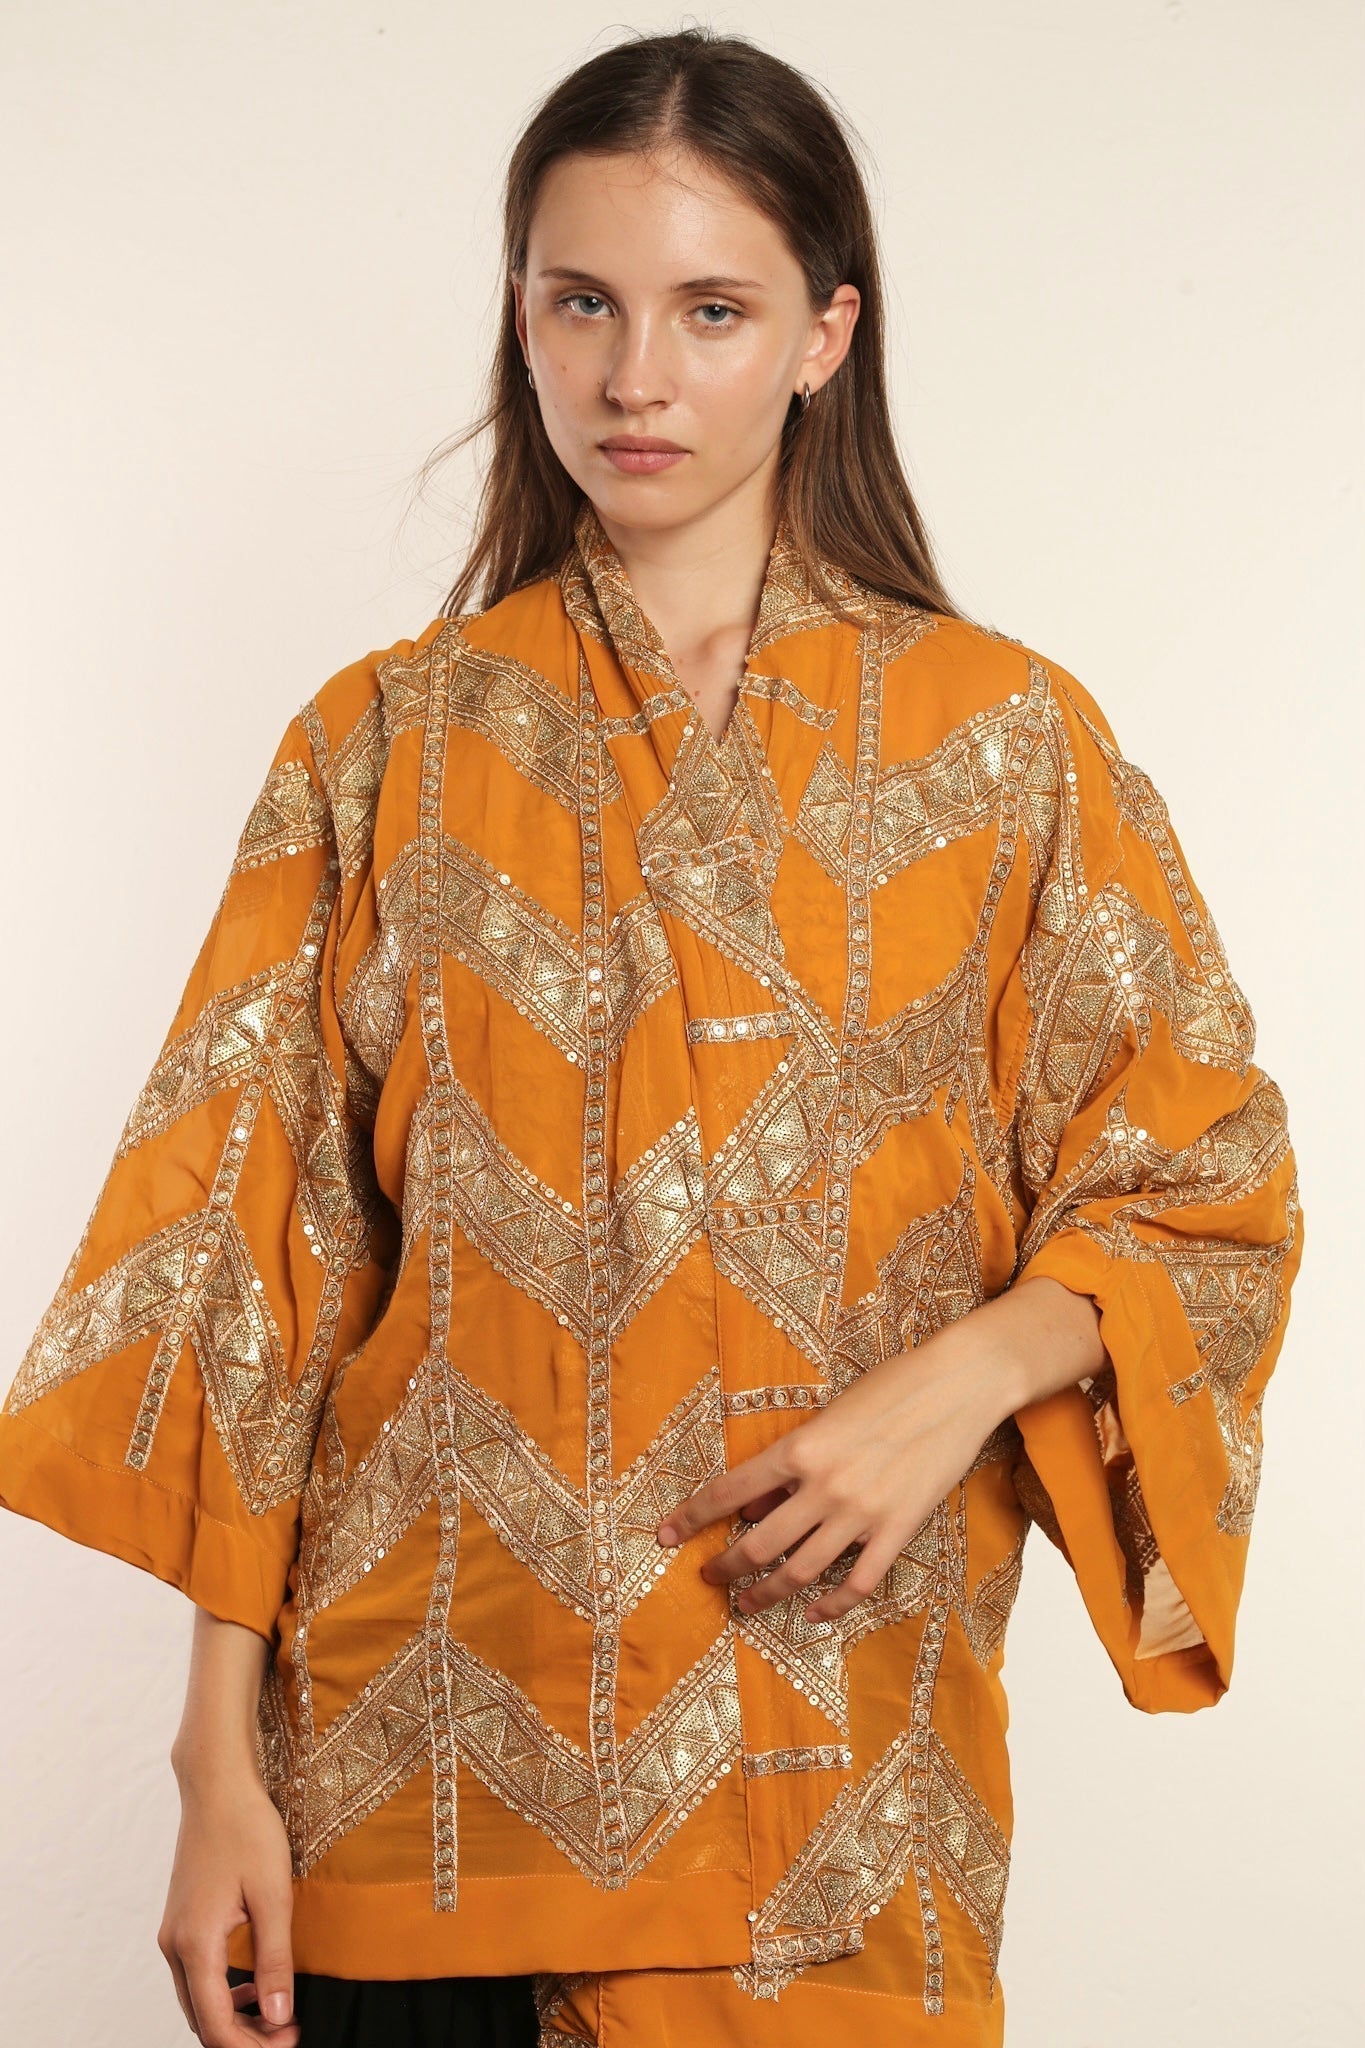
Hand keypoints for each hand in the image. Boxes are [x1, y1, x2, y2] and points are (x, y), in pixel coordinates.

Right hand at [158, 1760, 298, 2044]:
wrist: (217, 1786)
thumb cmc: (248, 1830)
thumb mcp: (273, 1896)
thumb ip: (274, 1961)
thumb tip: (277, 2017)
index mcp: (196, 1944)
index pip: (216, 2025)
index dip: (252, 2045)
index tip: (289, 2039)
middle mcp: (174, 1946)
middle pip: (202, 2020)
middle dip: (242, 2037)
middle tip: (286, 2032)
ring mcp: (171, 1933)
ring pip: (196, 2000)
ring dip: (231, 2017)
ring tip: (275, 2014)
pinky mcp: (178, 1922)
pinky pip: (194, 1976)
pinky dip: (220, 1992)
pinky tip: (252, 1984)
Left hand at [655, 1316, 1014, 1624]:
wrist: (958, 1385)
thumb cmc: (892, 1387)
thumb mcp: (830, 1415)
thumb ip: (790, 1464)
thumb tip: (752, 1508)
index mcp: (801, 1448)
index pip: (729, 1491)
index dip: (692, 1517)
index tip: (667, 1536)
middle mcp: (826, 1485)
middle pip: (758, 1544)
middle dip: (726, 1568)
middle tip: (709, 1578)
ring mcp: (863, 1513)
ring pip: (800, 1571)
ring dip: (767, 1594)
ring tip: (747, 1604)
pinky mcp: (898, 1529)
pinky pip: (857, 1583)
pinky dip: (831, 1604)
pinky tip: (815, 1612)